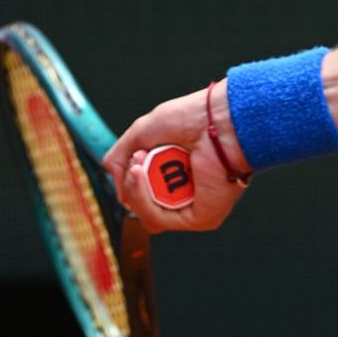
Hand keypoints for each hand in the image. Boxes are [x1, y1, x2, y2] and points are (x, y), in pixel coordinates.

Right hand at [104, 85, 249, 234]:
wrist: (218, 117)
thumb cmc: (192, 118)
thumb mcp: (141, 134)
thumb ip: (119, 160)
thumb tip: (119, 192)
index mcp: (179, 177)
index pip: (146, 195)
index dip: (133, 181)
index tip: (136, 155)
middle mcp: (189, 194)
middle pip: (144, 210)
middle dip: (133, 186)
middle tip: (138, 158)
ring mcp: (196, 208)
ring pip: (149, 218)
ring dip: (135, 192)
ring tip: (139, 164)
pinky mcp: (202, 218)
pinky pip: (161, 219)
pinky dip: (144, 199)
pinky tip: (141, 176)